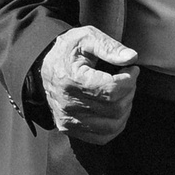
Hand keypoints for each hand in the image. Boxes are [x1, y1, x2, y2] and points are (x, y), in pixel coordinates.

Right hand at [40, 25, 138, 143]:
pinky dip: (116, 124)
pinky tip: (115, 108)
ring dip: (125, 108)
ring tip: (121, 93)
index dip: (129, 79)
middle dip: (129, 92)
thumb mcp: (86, 38)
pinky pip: (103, 137)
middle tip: (127, 78)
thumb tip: (131, 58)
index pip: (112, 90)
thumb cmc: (67, 50)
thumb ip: (109, 47)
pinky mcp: (70, 129)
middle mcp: (68, 104)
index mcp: (72, 80)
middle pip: (115, 108)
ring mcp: (68, 120)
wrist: (43, 66)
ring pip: (113, 125)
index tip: (131, 69)